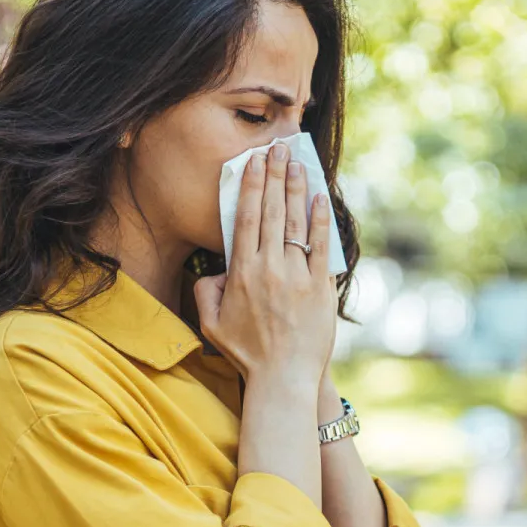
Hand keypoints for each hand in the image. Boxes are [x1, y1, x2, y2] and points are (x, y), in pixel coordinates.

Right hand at [193, 140, 335, 390]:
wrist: (283, 378)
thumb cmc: (246, 354)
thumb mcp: (211, 324)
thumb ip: (205, 291)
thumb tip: (213, 270)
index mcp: (241, 273)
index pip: (246, 218)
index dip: (251, 185)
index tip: (254, 162)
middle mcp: (269, 268)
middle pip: (272, 211)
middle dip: (274, 175)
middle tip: (277, 148)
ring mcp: (297, 276)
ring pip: (296, 222)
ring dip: (296, 188)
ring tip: (297, 162)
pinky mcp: (320, 287)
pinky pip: (321, 247)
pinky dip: (320, 220)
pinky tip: (319, 197)